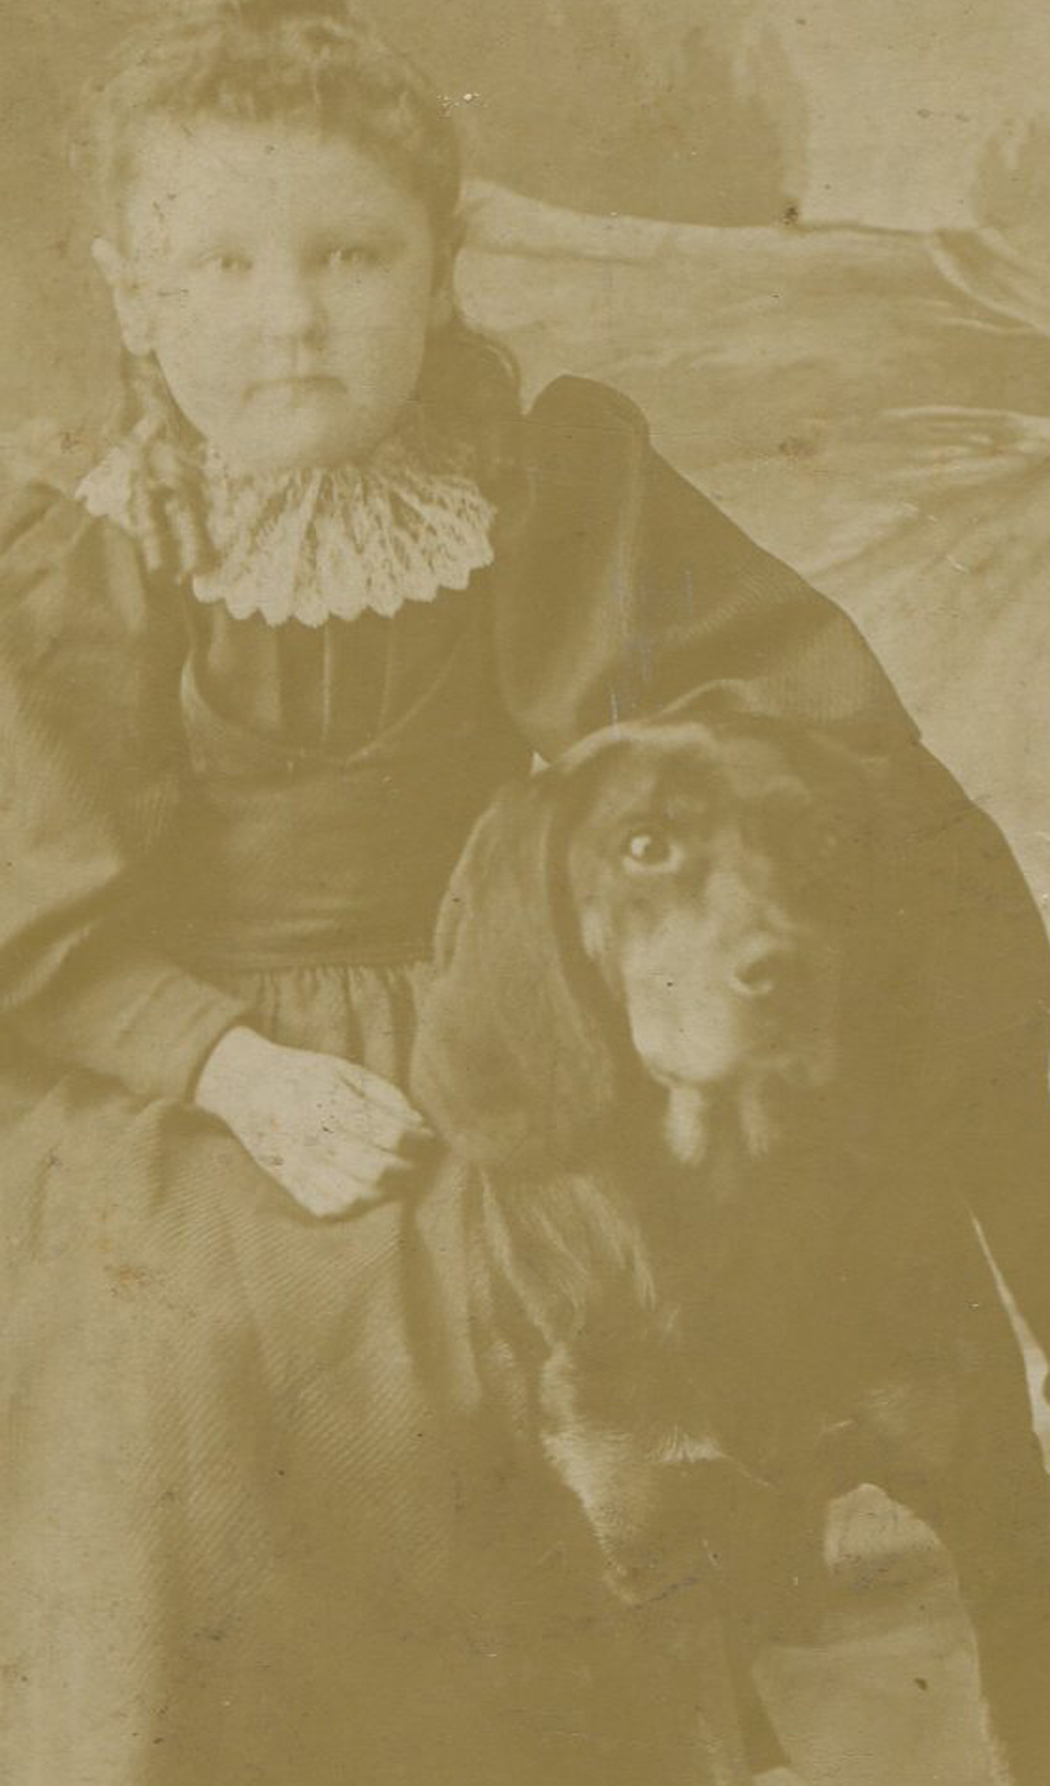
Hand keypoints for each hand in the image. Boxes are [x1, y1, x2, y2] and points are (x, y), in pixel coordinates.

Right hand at [195, 1026, 432, 1217]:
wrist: (247, 1086)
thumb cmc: (305, 1075)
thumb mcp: (346, 1070)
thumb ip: (386, 1096)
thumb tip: (420, 1127)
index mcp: (330, 1099)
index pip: (390, 1133)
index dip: (418, 1141)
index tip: (427, 1139)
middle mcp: (313, 1134)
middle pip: (376, 1169)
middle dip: (408, 1170)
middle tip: (415, 1164)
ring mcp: (298, 1163)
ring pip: (354, 1196)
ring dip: (385, 1193)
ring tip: (394, 1180)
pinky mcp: (288, 1182)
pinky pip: (328, 1208)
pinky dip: (355, 1207)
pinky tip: (365, 1192)